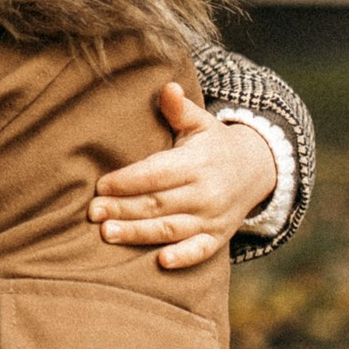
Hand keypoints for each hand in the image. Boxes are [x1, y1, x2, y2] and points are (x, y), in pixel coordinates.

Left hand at [88, 82, 277, 269]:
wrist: (256, 169)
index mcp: (197, 163)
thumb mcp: (200, 122)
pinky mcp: (218, 237)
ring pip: (171, 228)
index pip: (157, 173)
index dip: (128, 180)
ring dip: (138, 234)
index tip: (100, 184)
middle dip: (123, 209)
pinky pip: (201, 250)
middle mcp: (206, 192)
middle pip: (158, 203)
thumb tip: (167, 87)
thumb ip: (179, 108)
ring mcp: (213, 217)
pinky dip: (184, 257)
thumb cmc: (213, 144)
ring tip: (108, 234)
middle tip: (93, 213)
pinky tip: (162, 262)